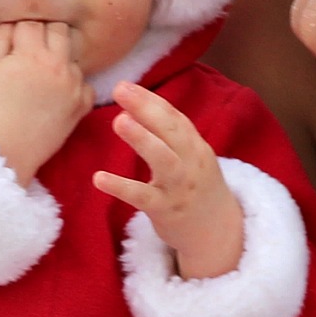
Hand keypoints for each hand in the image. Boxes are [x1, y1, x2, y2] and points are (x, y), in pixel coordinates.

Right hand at [0, 20, 93, 183]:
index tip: (14, 40)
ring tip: (42, 75)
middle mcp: (58, 64)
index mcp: (31, 53)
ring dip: (60, 58)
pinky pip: (85, 83)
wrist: (6, 150)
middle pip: (59, 29)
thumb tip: (11, 23)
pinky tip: (56, 93)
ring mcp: (74, 84)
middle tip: (30, 50)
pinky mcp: (83, 104)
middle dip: (44, 34)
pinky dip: (73, 84)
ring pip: (73, 55)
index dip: (20, 29)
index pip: (31, 23)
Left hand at [94, 81, 243, 277]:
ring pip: (164, 160)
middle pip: (172, 131)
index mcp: (195, 147)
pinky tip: (99, 178)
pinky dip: (121, 187)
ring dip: (143, 139)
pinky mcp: (166, 211)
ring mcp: (180, 187)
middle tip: (120, 90)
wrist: (216, 231)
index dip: (151, 100)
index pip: (174, 118)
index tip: (127, 84)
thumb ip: (170, 135)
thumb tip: (138, 104)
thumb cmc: (195, 187)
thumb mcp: (191, 157)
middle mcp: (191, 163)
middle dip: (147, 108)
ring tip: (119, 121)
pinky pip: (142, 198)